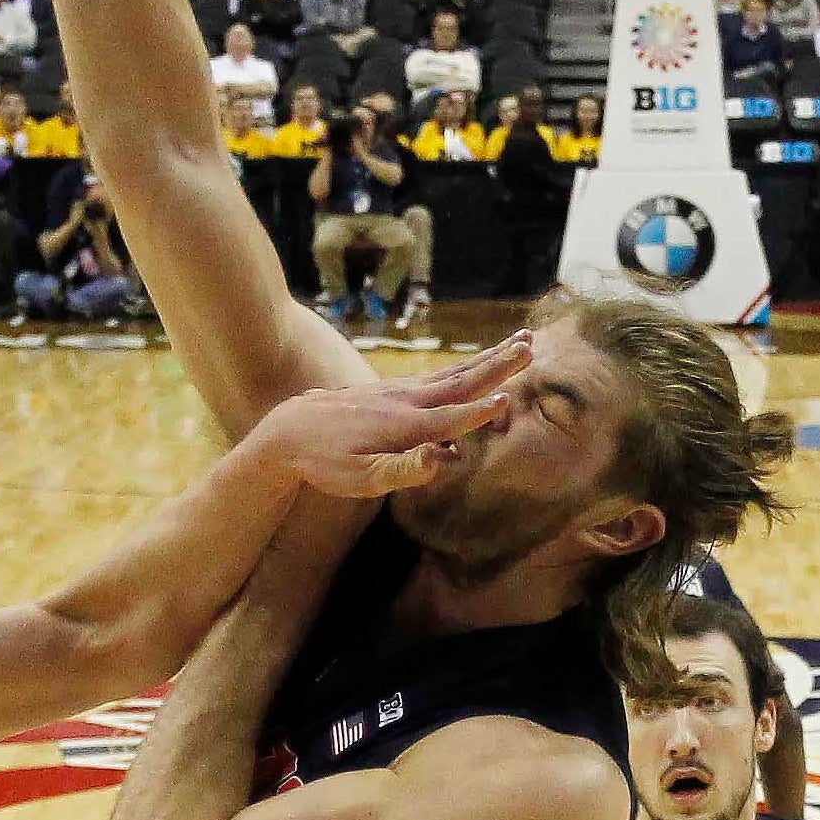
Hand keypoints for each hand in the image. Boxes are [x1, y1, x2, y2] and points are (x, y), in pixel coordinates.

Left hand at [253, 334, 529, 498]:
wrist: (289, 429)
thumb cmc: (325, 463)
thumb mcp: (360, 478)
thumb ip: (404, 470)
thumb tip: (446, 459)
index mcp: (402, 426)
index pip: (448, 420)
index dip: (476, 415)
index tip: (505, 400)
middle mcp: (406, 402)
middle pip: (460, 383)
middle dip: (497, 366)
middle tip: (531, 346)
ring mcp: (401, 392)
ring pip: (454, 373)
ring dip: (490, 358)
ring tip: (522, 341)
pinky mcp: (396, 391)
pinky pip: (441, 376)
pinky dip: (468, 366)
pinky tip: (482, 363)